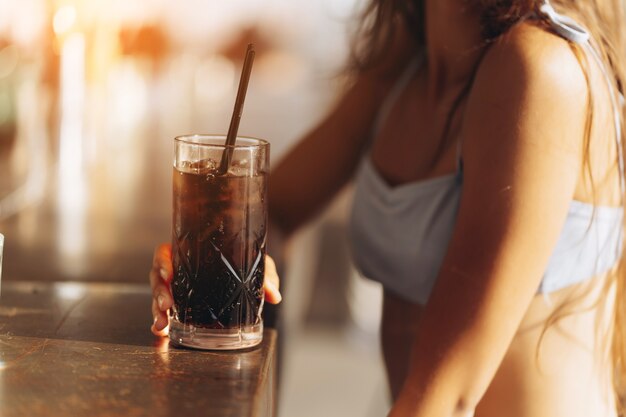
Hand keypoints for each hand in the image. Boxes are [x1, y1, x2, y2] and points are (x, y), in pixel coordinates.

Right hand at [149, 243, 281, 336]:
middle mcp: (179, 271)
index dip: (162, 262)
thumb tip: (274, 294)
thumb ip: (265, 276)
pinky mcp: (180, 307)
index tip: (167, 272)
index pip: (166, 253)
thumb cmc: (245, 262)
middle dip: (159, 292)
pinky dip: (162, 324)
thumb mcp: (254, 264)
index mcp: (190, 254)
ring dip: (157, 311)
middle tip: (167, 305)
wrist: (246, 276)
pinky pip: (166, 314)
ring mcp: (177, 290)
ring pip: (158, 297)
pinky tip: (162, 331)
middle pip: (159, 278)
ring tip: (162, 325)